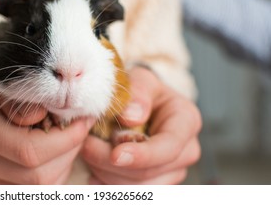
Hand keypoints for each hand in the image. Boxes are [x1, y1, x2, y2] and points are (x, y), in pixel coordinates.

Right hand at [0, 60, 94, 183]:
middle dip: (71, 150)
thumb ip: (18, 93)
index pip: (30, 151)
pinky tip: (55, 147)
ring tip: (67, 134)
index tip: (84, 118)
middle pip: (39, 176)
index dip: (67, 139)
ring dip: (65, 161)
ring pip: (41, 186)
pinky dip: (55, 169)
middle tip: (80, 125)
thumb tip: (47, 116)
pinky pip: (35, 188)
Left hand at [81, 66, 201, 183]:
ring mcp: (174, 170)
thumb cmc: (143, 91)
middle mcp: (186, 150)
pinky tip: (94, 172)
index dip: (142, 155)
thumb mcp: (141, 80)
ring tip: (87, 153)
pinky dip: (109, 184)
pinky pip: (133, 192)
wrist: (145, 103)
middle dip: (112, 164)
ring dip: (107, 174)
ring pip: (139, 187)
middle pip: (149, 172)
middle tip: (85, 146)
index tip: (115, 155)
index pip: (168, 146)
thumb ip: (138, 93)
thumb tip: (130, 118)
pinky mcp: (159, 182)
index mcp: (187, 121)